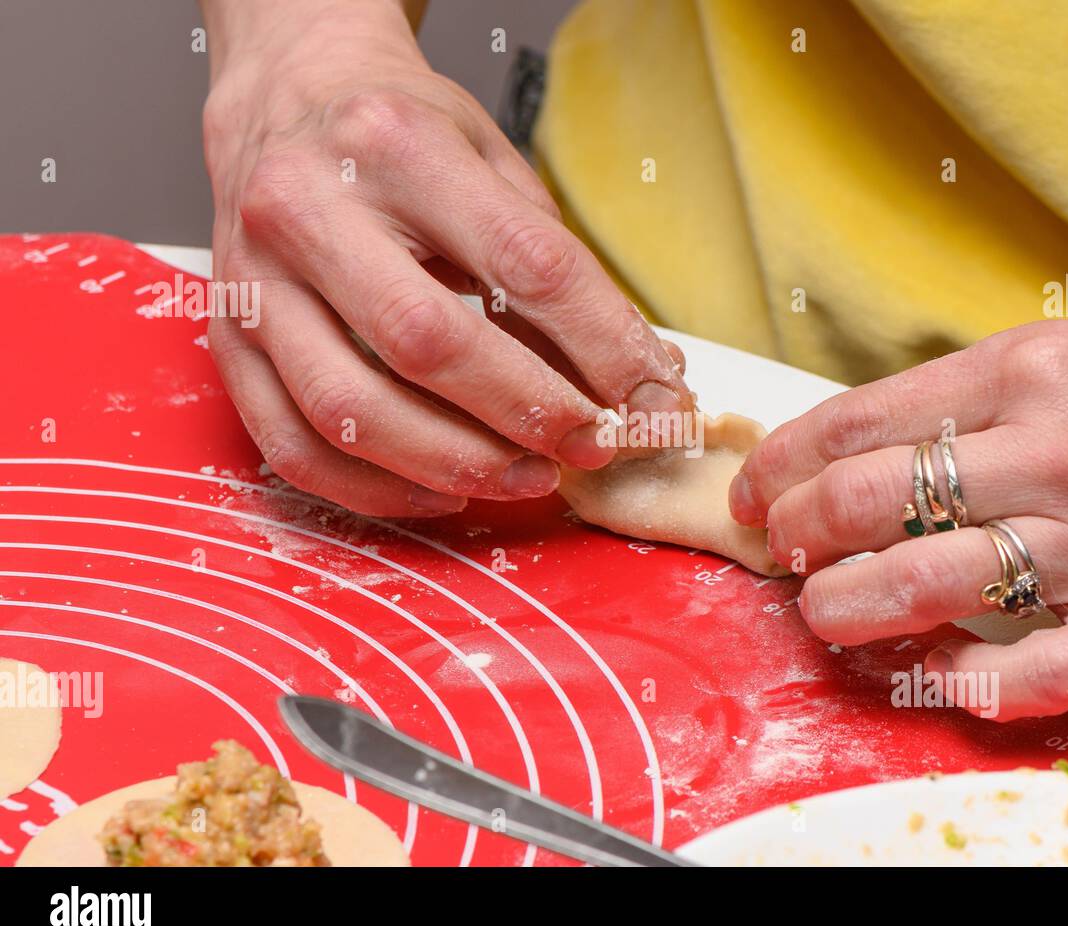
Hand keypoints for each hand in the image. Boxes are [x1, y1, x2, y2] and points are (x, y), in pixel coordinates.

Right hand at [199, 0, 689, 515]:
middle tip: (590, 446)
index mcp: (395, 145)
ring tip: (526, 477)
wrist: (284, 102)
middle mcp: (307, 208)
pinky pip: (295, 447)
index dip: (600, 343)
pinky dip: (377, 489)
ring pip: (350, 408)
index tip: (651, 396)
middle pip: (427, 342)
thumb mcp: (492, 162)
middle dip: (527, 412)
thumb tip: (634, 379)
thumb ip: (556, 266)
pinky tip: (442, 492)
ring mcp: (254, 282)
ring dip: (454, 464)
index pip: (522, 260)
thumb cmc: (400, 137)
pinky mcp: (226, 344)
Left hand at [730, 316, 1067, 719]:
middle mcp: (1058, 455)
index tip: (757, 489)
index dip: (782, 463)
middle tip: (780, 548)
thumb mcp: (1067, 356)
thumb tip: (852, 451)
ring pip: (925, 586)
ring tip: (825, 610)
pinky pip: (1027, 677)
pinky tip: (933, 663)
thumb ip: (963, 403)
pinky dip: (959, 681)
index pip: (860, 422)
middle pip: (869, 502)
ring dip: (846, 608)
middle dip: (795, 534)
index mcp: (1029, 373)